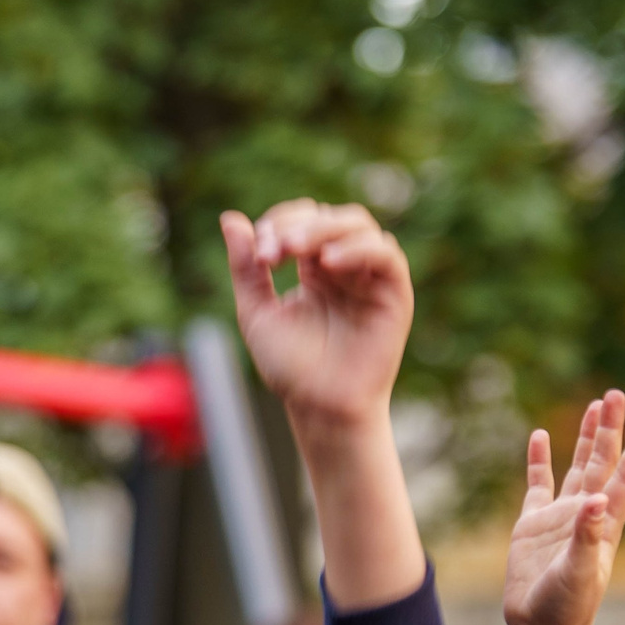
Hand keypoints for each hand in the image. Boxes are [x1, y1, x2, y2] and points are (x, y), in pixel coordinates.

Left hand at [220, 201, 413, 429]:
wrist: (319, 406)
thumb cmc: (291, 367)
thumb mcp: (257, 312)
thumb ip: (246, 269)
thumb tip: (230, 219)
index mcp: (313, 268)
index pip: (301, 220)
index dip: (279, 224)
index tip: (259, 254)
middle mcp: (344, 266)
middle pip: (328, 217)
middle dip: (298, 226)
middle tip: (274, 249)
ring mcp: (370, 277)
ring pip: (357, 226)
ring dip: (323, 230)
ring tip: (296, 249)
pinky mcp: (394, 293)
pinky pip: (385, 255)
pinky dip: (358, 249)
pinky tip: (329, 262)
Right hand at [502, 391, 624, 624]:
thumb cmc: (568, 605)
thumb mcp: (580, 571)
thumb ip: (587, 536)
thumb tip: (597, 499)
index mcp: (605, 523)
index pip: (624, 478)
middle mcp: (586, 514)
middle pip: (602, 462)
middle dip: (609, 430)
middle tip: (615, 395)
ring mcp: (559, 517)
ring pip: (576, 467)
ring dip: (585, 438)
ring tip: (594, 406)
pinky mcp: (532, 525)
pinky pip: (537, 484)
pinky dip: (538, 460)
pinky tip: (539, 436)